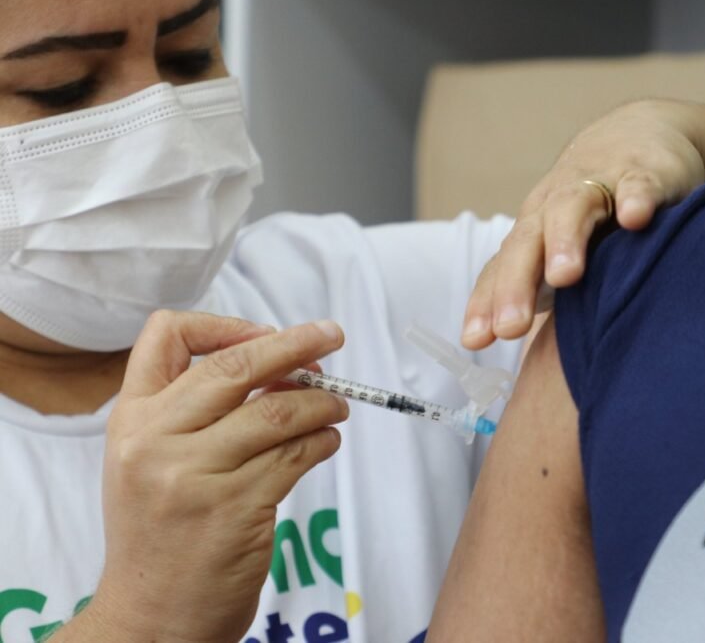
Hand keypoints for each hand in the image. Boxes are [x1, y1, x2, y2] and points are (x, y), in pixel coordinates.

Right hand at [69, 311, 346, 641]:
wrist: (151, 618)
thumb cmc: (160, 534)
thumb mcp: (151, 461)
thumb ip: (194, 411)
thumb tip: (278, 364)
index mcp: (132, 419)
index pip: (167, 337)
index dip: (224, 325)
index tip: (263, 333)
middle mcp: (156, 440)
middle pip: (236, 366)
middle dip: (295, 345)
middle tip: (331, 337)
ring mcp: (195, 474)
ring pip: (278, 410)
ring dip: (321, 400)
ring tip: (337, 405)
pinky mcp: (237, 506)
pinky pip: (297, 454)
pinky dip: (323, 440)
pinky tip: (327, 441)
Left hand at [461, 99, 704, 348]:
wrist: (637, 134)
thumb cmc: (593, 210)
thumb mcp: (563, 250)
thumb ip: (543, 295)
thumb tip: (518, 354)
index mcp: (534, 233)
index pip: (504, 269)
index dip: (488, 302)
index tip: (476, 340)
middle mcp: (555, 208)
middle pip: (528, 243)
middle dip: (516, 285)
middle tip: (510, 327)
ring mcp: (598, 186)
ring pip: (572, 210)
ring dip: (566, 240)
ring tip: (564, 276)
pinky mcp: (644, 171)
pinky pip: (637, 183)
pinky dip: (635, 198)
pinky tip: (636, 218)